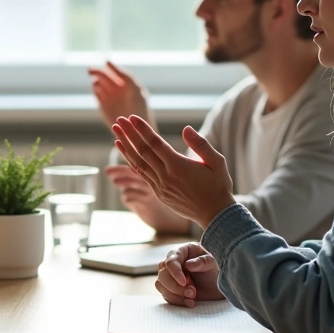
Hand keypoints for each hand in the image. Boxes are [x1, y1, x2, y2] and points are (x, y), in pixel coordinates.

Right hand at [88, 61, 153, 129]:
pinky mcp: (102, 104)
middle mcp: (116, 87)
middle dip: (97, 72)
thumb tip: (106, 61)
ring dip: (96, 81)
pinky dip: (96, 90)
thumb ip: (124, 74)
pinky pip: (97, 93)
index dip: (110, 66)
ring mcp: (108, 95)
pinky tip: (97, 89)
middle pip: (104, 75)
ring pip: (99, 84)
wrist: (136, 126)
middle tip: (90, 70)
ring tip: (96, 82)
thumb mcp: (134, 87)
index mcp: (125, 81)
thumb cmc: (139, 105)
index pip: (115, 70)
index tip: (106, 62)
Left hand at [111, 116, 235, 228]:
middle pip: (142, 151)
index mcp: (179, 166)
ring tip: (115, 132)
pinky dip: (130, 161)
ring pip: (137, 163)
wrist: (214, 214)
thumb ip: (200, 144)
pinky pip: (141, 174)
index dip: (142, 129)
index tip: (132, 118)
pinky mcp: (158, 193)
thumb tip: (186, 128)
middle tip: (118, 120)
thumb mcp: (217, 162)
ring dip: (125, 146)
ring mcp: (160, 185)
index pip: (155, 143)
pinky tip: (124, 150)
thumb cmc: (218, 186)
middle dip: (129, 134)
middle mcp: (166, 175)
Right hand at [155, 243, 224, 306]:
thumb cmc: (215, 269)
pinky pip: (167, 296)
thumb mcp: (213, 262)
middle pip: (163, 274)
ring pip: (161, 285)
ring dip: (176, 295)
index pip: (171, 261)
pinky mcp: (171, 289)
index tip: (184, 282)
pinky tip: (191, 303)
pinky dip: (178, 301)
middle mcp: (173, 264)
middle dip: (176, 286)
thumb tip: (188, 265)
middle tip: (192, 292)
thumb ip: (203, 261)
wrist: (218, 286)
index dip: (175, 272)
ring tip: (193, 298)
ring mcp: (170, 277)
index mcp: (181, 252)